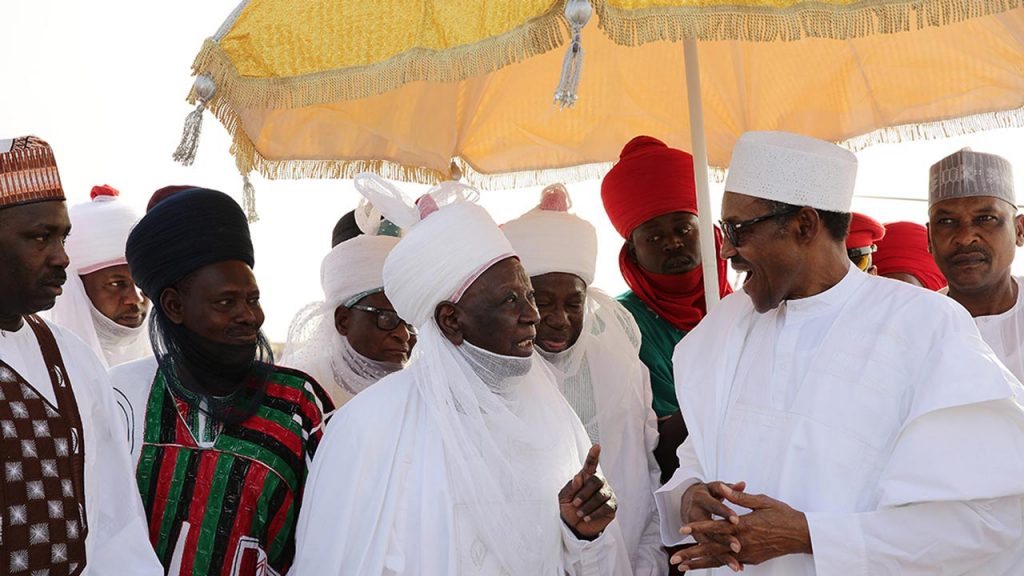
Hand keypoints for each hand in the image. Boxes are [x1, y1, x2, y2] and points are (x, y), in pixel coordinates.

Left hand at [559, 444, 615, 539]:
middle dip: (584, 493)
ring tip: (580, 513)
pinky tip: (587, 517)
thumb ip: (571, 487)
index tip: (597, 446)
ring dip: (588, 505)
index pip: (591, 464)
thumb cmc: (569, 508)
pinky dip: (595, 513)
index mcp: (586, 477)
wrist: (575, 527)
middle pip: (596, 480)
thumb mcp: (564, 498)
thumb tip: (578, 477)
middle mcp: (599, 483)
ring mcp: (607, 493)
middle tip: (575, 503)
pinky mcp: (612, 506)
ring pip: (601, 495)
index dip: (594, 455)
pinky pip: (606, 507)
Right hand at [672, 481, 746, 571]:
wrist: (687, 500)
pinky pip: (708, 551)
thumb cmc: (706, 493)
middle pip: (710, 529)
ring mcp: (694, 529)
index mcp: (700, 499)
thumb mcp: (715, 487)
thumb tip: (742, 484)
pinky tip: (734, 565)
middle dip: (724, 539)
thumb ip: (729, 488)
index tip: (736, 519)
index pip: (714, 506)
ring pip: (708, 544)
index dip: (724, 512)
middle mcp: (695, 514)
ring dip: (721, 555)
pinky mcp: (698, 538)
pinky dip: (720, 559)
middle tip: (737, 546)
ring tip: (735, 564)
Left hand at [675, 484, 811, 569]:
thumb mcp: (761, 501)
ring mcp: (747, 553)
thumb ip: (739, 497)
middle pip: (713, 549)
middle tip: (675, 559)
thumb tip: (722, 487)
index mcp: (744, 525)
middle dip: (692, 554)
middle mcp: (743, 542)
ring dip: (700, 563)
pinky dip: (717, 564)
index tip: (683, 529)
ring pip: (719, 559)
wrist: (801, 534)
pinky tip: (705, 565)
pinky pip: (730, 562)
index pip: (716, 527)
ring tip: (683, 568)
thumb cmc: (782, 514)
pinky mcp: (751, 559)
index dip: (698, 528)